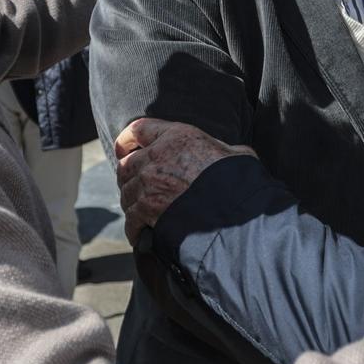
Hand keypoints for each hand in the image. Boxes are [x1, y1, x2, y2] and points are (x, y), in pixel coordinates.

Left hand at [114, 118, 253, 239]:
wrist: (233, 211)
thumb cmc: (239, 181)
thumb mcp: (236, 153)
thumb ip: (222, 149)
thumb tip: (227, 153)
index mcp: (177, 136)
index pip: (138, 129)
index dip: (127, 140)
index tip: (124, 149)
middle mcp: (157, 156)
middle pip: (126, 164)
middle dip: (128, 175)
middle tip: (133, 185)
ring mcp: (149, 183)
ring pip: (126, 192)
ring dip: (131, 202)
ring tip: (139, 211)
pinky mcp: (146, 209)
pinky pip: (131, 218)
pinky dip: (134, 227)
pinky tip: (140, 233)